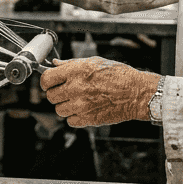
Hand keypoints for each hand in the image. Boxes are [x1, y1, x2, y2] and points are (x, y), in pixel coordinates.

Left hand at [41, 57, 160, 127]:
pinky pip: (70, 121)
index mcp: (76, 71)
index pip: (46, 79)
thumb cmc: (119, 75)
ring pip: (59, 110)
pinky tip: (84, 109)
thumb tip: (56, 65)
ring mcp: (81, 105)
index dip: (46, 82)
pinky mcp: (87, 119)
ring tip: (78, 101)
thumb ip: (72, 64)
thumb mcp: (95, 62)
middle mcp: (76, 88)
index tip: (49, 83)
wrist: (136, 93)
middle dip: (56, 94)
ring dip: (65, 106)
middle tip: (66, 92)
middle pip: (50, 96)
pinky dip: (75, 117)